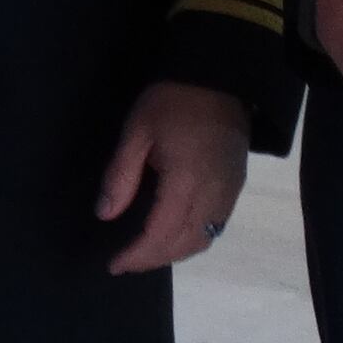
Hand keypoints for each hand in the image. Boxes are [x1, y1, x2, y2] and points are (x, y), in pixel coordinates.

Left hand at [96, 80, 250, 274]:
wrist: (219, 77)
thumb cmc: (172, 100)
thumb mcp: (137, 131)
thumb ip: (120, 175)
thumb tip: (105, 213)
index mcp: (188, 182)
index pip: (161, 234)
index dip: (138, 255)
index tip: (114, 265)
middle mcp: (215, 195)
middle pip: (184, 243)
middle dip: (153, 259)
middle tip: (125, 263)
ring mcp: (230, 192)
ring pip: (204, 239)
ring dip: (174, 253)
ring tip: (145, 254)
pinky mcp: (237, 186)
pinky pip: (216, 226)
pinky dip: (193, 239)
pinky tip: (172, 235)